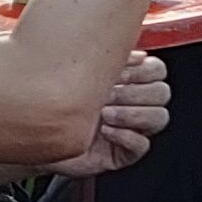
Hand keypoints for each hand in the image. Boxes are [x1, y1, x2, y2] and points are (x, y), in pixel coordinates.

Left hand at [55, 51, 169, 179]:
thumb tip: (127, 49)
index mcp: (130, 80)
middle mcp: (135, 103)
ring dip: (131, 114)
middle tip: (107, 95)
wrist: (40, 133)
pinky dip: (124, 136)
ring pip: (157, 117)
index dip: (143, 71)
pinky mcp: (126, 152)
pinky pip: (141, 145)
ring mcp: (134, 128)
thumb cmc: (58, 103)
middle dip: (134, 93)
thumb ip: (104, 59)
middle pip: (161, 92)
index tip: (119, 72)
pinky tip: (105, 132)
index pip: (157, 70)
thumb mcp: (80, 74)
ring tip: (104, 114)